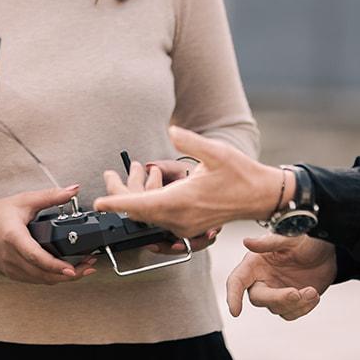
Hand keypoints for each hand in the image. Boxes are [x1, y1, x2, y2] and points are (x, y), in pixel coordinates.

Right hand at [0, 184, 97, 284]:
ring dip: (62, 277)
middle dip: (69, 274)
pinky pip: (35, 280)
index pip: (36, 256)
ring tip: (82, 268)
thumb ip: (50, 196)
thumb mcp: (25, 201)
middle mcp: (12, 256)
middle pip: (43, 273)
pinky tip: (64, 271)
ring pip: (41, 280)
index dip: (55, 265)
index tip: (73, 268)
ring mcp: (11, 268)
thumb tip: (73, 190)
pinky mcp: (12, 273)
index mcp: (14, 237)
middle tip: (89, 266)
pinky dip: (51, 277)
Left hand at [92, 127, 284, 238]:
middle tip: (109, 176)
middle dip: (120, 196)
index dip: (117, 204)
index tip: (98, 203)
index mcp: (182, 202)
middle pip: (139, 213)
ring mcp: (184, 227)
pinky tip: (154, 185)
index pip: (141, 206)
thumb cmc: (240, 173)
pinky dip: (150, 204)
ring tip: (133, 172)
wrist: (261, 196)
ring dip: (136, 199)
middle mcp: (180, 219)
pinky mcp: (188, 228)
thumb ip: (191, 141)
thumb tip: (172, 130)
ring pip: (149, 217)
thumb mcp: (216, 152)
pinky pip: (160, 219)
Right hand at [225, 233, 337, 321]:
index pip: (237, 281)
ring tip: (312, 291)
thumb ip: (268, 243)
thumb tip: (246, 242)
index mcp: (256, 263)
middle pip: (258, 298)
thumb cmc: (306, 240)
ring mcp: (276, 292)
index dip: (233, 295)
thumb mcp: (289, 238)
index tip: (235, 312)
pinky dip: (303, 308)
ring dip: (296, 304)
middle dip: (278, 298)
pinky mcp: (290, 302)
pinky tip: (313, 295)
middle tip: (296, 293)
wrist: (327, 251)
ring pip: (277, 308)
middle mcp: (263, 279)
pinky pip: (291, 313)